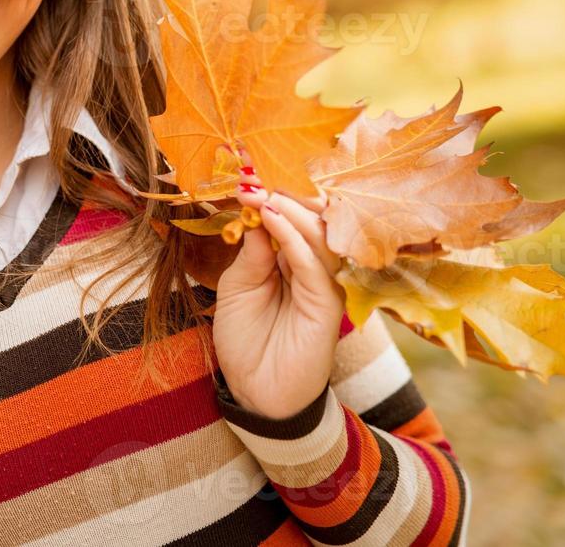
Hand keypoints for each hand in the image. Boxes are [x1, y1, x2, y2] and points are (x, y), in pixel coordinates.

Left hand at [211, 150, 346, 419]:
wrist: (255, 393)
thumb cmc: (245, 340)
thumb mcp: (236, 288)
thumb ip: (250, 253)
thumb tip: (257, 210)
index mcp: (291, 262)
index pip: (291, 218)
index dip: (271, 194)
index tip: (243, 171)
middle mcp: (313, 268)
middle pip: (311, 219)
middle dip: (283, 192)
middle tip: (253, 173)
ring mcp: (324, 283)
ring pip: (317, 233)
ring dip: (287, 206)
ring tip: (259, 191)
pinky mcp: (328, 302)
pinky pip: (312, 260)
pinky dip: (291, 234)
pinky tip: (270, 216)